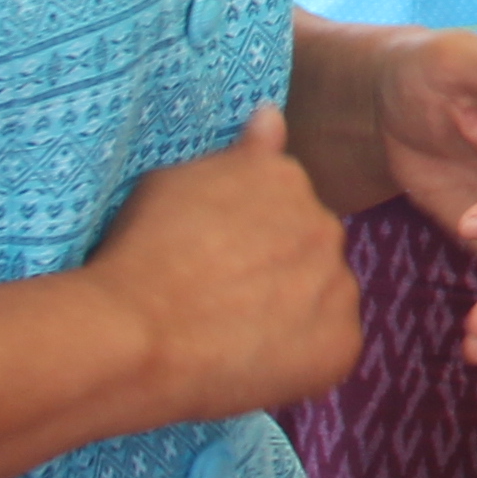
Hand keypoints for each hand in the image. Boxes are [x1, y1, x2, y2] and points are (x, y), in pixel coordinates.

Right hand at [82, 106, 362, 419]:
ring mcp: (338, 285)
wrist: (134, 333)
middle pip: (309, 249)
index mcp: (287, 179)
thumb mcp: (175, 183)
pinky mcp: (342, 343)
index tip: (215, 258)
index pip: (285, 204)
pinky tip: (254, 362)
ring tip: (233, 335)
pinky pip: (331, 347)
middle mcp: (325, 224)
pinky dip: (302, 358)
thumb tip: (272, 115)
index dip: (248, 237)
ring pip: (324, 297)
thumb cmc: (139, 255)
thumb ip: (238, 154)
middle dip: (278, 269)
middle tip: (222, 299)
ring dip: (295, 311)